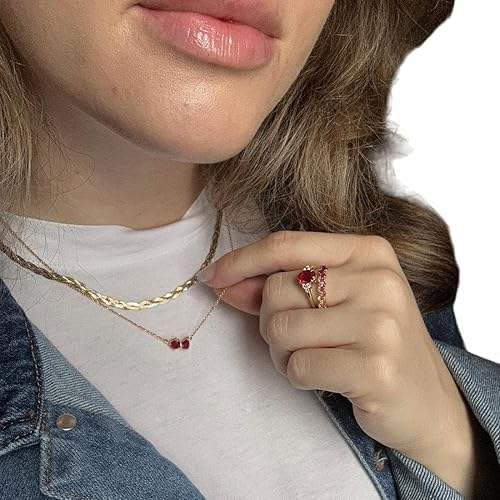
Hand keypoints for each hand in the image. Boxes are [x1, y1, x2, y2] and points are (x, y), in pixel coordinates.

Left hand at [198, 230, 477, 493]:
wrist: (427, 400)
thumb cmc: (371, 341)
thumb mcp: (333, 301)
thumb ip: (280, 286)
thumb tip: (222, 280)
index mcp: (369, 251)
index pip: (286, 244)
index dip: (241, 261)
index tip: (212, 277)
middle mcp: (379, 279)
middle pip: (277, 290)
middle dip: (270, 320)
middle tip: (296, 339)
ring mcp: (381, 324)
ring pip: (282, 328)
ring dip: (282, 352)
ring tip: (313, 357)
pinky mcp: (376, 368)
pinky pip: (298, 366)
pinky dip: (297, 376)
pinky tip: (326, 378)